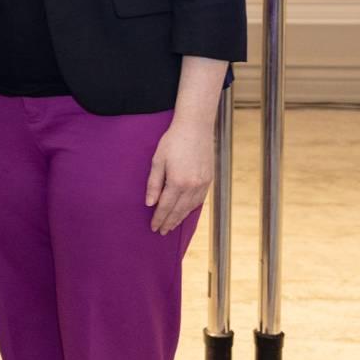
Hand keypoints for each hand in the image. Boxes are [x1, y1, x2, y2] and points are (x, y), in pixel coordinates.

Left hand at [145, 116, 214, 234]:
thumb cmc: (173, 141)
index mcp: (177, 182)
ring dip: (180, 218)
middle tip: (161, 231)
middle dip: (169, 222)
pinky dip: (191, 209)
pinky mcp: (209, 180)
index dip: (159, 218)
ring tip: (172, 226)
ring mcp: (202, 184)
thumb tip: (150, 203)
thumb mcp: (158, 160)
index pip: (165, 206)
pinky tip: (185, 212)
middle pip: (178, 210)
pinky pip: (199, 200)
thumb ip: (154, 183)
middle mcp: (192, 186)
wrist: (196, 127)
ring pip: (190, 208)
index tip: (154, 227)